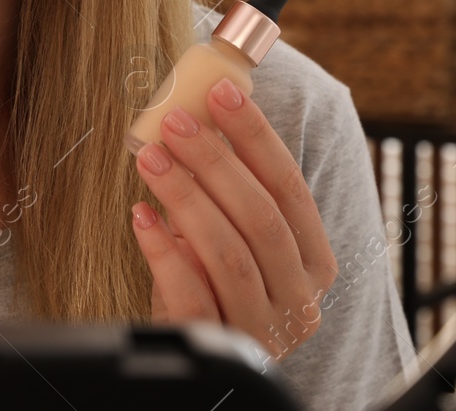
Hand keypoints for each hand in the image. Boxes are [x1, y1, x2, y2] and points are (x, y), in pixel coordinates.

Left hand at [129, 77, 337, 362]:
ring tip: (150, 157)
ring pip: (228, 252)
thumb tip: (197, 115)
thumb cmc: (215, 286)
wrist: (199, 362)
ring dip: (185, 196)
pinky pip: (192, 294)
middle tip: (175, 122)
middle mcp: (299, 298)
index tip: (220, 92)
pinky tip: (141, 216)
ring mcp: (263, 327)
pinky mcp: (220, 347)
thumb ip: (228, 191)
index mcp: (314, 261)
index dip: (256, 136)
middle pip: (261, 218)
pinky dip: (164, 251)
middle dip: (215, 162)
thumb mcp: (232, 237)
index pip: (290, 187)